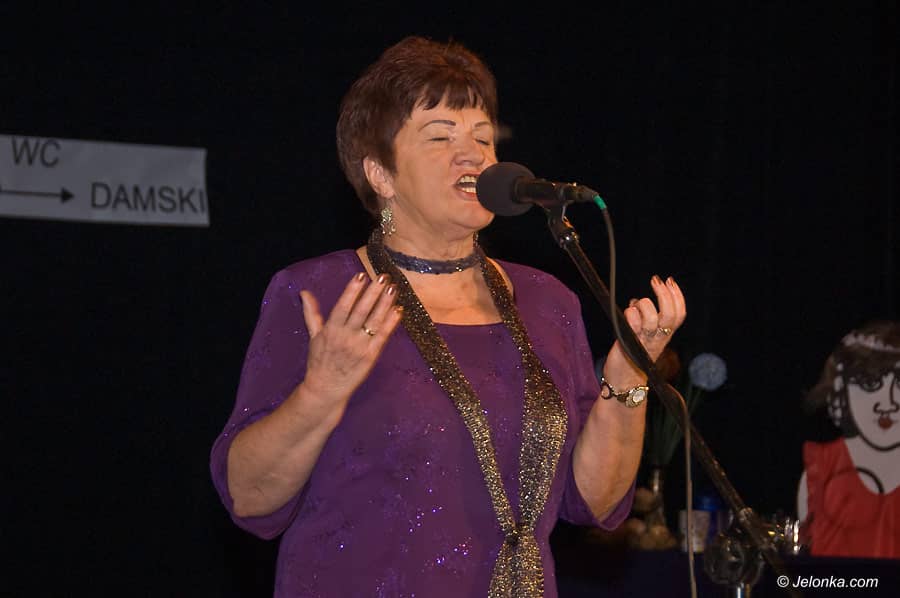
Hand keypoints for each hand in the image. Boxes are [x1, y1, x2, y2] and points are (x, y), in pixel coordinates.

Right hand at [299, 272, 402, 403]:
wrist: (325, 389)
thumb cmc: (319, 361)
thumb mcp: (313, 336)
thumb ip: (311, 313)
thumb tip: (304, 293)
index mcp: (330, 329)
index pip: (343, 305)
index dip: (352, 290)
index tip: (361, 275)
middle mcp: (345, 337)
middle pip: (361, 310)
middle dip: (373, 292)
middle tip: (383, 276)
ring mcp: (359, 347)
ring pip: (374, 321)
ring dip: (385, 303)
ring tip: (393, 288)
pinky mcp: (370, 356)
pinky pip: (383, 337)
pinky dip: (391, 323)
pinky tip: (398, 309)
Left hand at [603, 275, 685, 385]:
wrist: (623, 382)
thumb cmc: (631, 356)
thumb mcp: (643, 335)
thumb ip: (644, 320)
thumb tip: (637, 301)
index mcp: (664, 335)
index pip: (679, 314)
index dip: (677, 296)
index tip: (670, 281)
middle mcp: (657, 338)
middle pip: (670, 315)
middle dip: (664, 294)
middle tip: (655, 280)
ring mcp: (644, 341)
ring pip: (652, 317)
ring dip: (643, 304)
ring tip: (634, 306)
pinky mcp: (629, 344)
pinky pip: (633, 324)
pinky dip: (631, 313)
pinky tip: (628, 312)